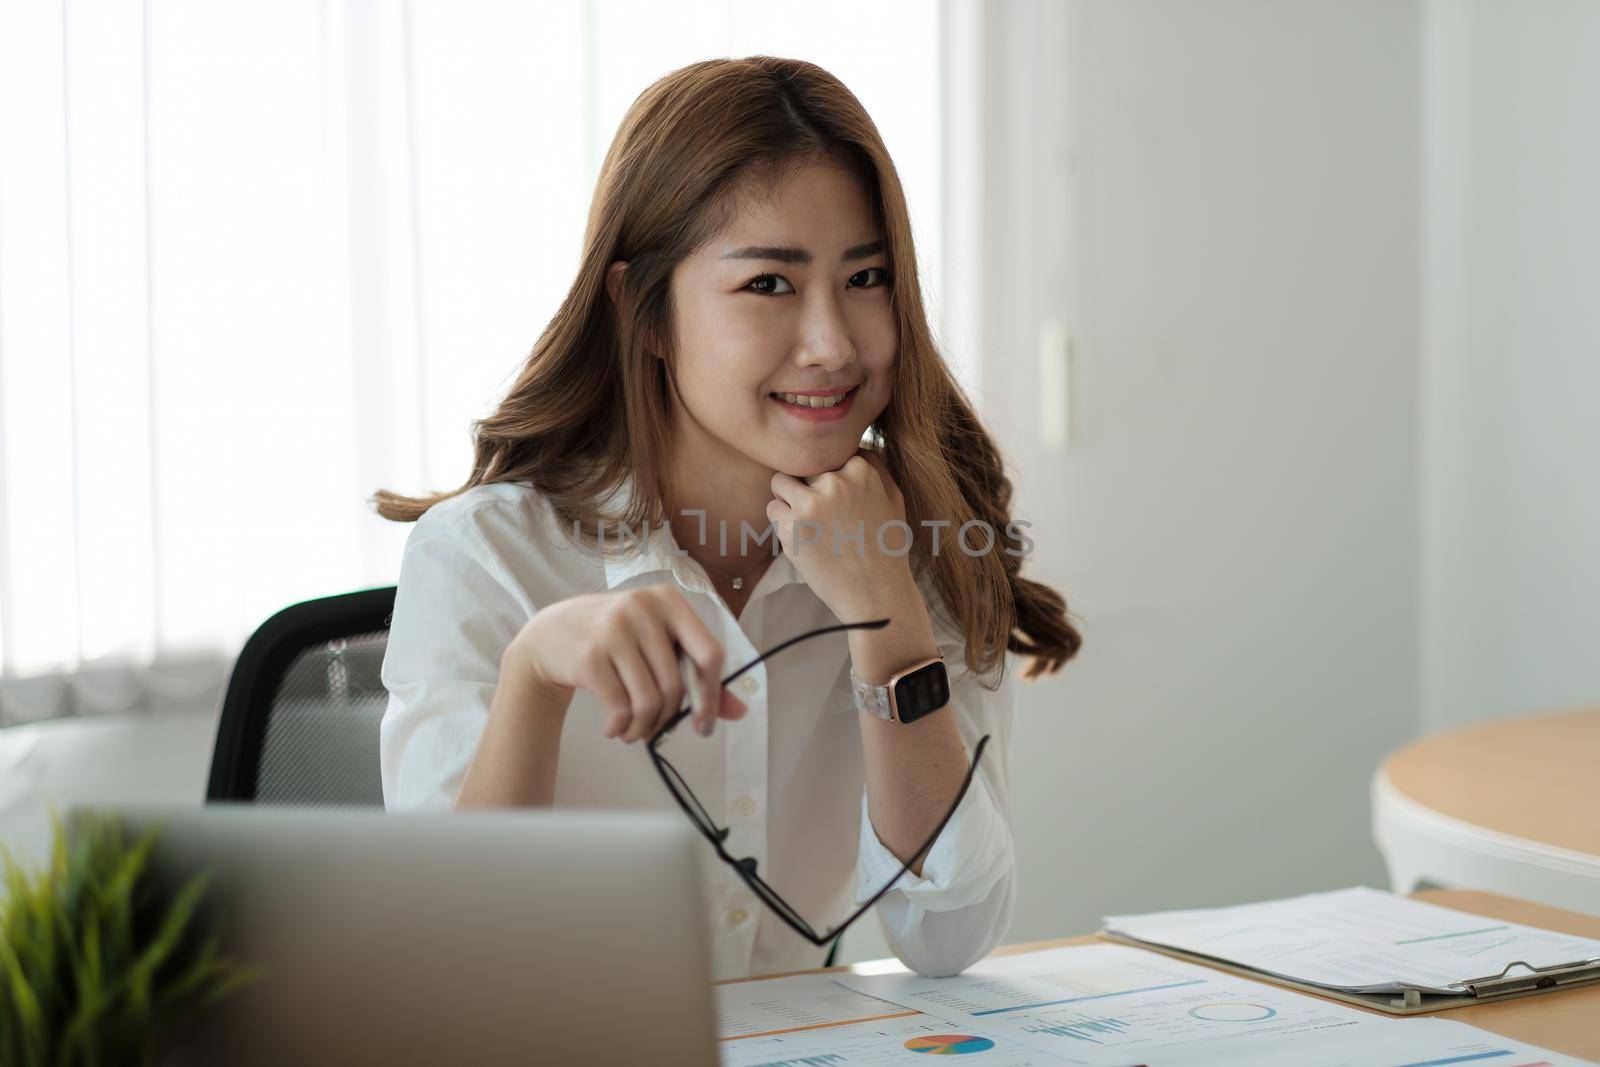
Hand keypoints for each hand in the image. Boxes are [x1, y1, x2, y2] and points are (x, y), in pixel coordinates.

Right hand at [507, 585, 747, 742]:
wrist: (551, 634)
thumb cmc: (616, 640)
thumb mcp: (657, 644)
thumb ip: (698, 674)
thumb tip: (740, 712)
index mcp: (669, 600)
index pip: (710, 654)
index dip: (712, 695)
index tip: (703, 724)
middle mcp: (642, 608)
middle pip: (677, 685)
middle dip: (668, 719)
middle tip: (655, 729)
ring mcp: (613, 629)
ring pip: (649, 701)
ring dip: (644, 729)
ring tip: (634, 732)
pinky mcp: (589, 655)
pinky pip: (620, 708)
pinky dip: (620, 728)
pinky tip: (614, 728)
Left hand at [767, 447, 916, 620]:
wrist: (876, 593)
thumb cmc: (886, 548)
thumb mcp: (893, 498)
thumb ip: (873, 468)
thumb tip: (850, 448)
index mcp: (861, 469)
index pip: (827, 453)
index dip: (826, 476)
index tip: (835, 499)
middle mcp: (835, 481)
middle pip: (802, 466)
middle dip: (806, 485)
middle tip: (819, 513)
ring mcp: (811, 502)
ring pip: (780, 482)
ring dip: (787, 499)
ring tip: (806, 522)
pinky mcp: (792, 526)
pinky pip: (772, 509)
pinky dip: (781, 522)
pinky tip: (802, 538)